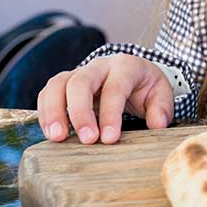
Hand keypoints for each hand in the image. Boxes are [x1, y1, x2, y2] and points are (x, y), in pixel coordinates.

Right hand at [36, 54, 173, 144]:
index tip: (109, 139)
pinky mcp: (65, 84)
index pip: (114, 87)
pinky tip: (51, 133)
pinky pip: (48, 93)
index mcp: (126, 66)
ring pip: (57, 84)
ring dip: (54, 111)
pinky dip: (45, 112)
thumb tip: (157, 124)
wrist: (133, 75)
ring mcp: (79, 72)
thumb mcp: (161, 94)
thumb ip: (161, 108)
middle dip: (80, 112)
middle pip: (80, 82)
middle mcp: (99, 66)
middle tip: (86, 140)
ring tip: (57, 138)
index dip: (110, 113)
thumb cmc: (146, 88)